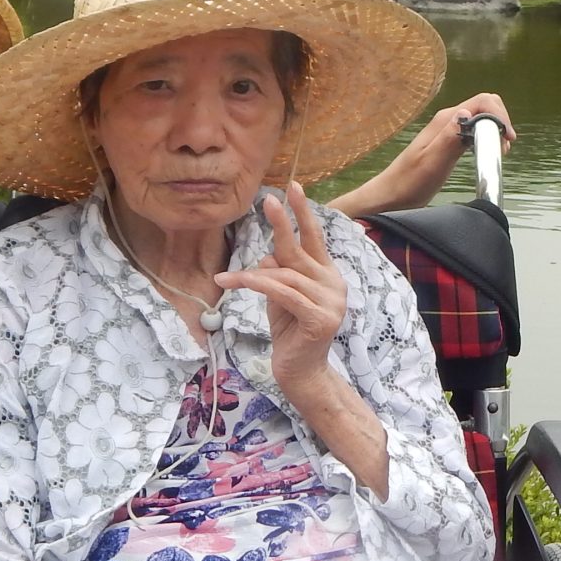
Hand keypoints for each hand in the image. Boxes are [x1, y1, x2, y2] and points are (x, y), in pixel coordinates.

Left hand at [215, 182, 346, 391]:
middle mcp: (334, 284)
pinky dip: (259, 286)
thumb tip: (269, 252)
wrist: (300, 373)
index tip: (293, 187)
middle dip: (283, 224)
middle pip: (301, 250)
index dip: (304, 213)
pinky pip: (283, 294)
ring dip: (252, 275)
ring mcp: (331, 302)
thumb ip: (279, 274)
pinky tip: (238, 282)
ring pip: (285, 275)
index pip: (315, 239)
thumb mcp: (280, 298)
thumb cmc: (290, 334)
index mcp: (327, 275)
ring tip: (227, 278)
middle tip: (268, 200)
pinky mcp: (320, 319)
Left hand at [326, 93, 514, 217]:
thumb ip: (449, 137)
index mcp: (445, 120)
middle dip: (500, 121)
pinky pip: (475, 131)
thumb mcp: (431, 163)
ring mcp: (448, 131)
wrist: (391, 196)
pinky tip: (488, 154)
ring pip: (482, 118)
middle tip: (504, 147)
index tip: (507, 139)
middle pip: (485, 105)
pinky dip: (487, 138)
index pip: (483, 101)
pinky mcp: (449, 143)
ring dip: (495, 130)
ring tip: (500, 152)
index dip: (500, 116)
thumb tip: (468, 113)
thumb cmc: (409, 183)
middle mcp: (448, 121)